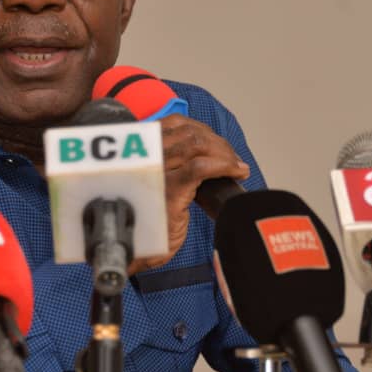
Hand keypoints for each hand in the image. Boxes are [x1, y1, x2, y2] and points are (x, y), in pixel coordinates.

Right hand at [127, 115, 248, 275]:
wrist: (134, 248)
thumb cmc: (147, 219)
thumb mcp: (156, 183)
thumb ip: (170, 164)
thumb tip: (203, 153)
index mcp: (139, 151)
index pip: (174, 122)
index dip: (201, 129)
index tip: (216, 142)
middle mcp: (145, 156)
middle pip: (190, 132)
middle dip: (217, 142)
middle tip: (232, 159)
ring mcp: (157, 170)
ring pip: (198, 145)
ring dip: (224, 153)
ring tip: (237, 166)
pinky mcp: (170, 188)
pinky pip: (202, 167)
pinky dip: (225, 166)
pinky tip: (237, 172)